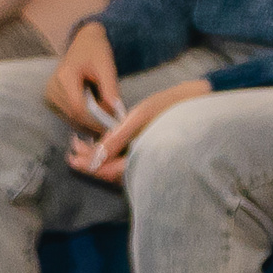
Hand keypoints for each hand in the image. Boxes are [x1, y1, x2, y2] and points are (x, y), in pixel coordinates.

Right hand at [45, 22, 124, 135]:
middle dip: (94, 122)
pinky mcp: (51, 98)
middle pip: (74, 114)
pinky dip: (83, 117)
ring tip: (105, 115)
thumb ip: (110, 89)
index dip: (95, 120)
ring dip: (89, 121)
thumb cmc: (95, 51)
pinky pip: (68, 114)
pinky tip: (95, 112)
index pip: (77, 107)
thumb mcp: (106, 66)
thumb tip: (115, 113)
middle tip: (113, 122)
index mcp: (64, 76)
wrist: (84, 42)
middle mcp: (52, 86)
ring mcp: (50, 93)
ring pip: (71, 117)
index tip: (112, 124)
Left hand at [66, 78, 210, 183]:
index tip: (73, 160)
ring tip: (82, 147)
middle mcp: (149, 163)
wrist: (200, 100)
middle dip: (92, 162)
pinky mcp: (153, 151)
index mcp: (146, 158)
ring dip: (101, 158)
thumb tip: (95, 157)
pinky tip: (103, 144)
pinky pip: (130, 159)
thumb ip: (117, 138)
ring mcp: (152, 158)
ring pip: (121, 166)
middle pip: (114, 172)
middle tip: (72, 152)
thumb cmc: (171, 106)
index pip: (112, 171)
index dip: (90, 167)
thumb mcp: (140, 117)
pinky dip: (114, 154)